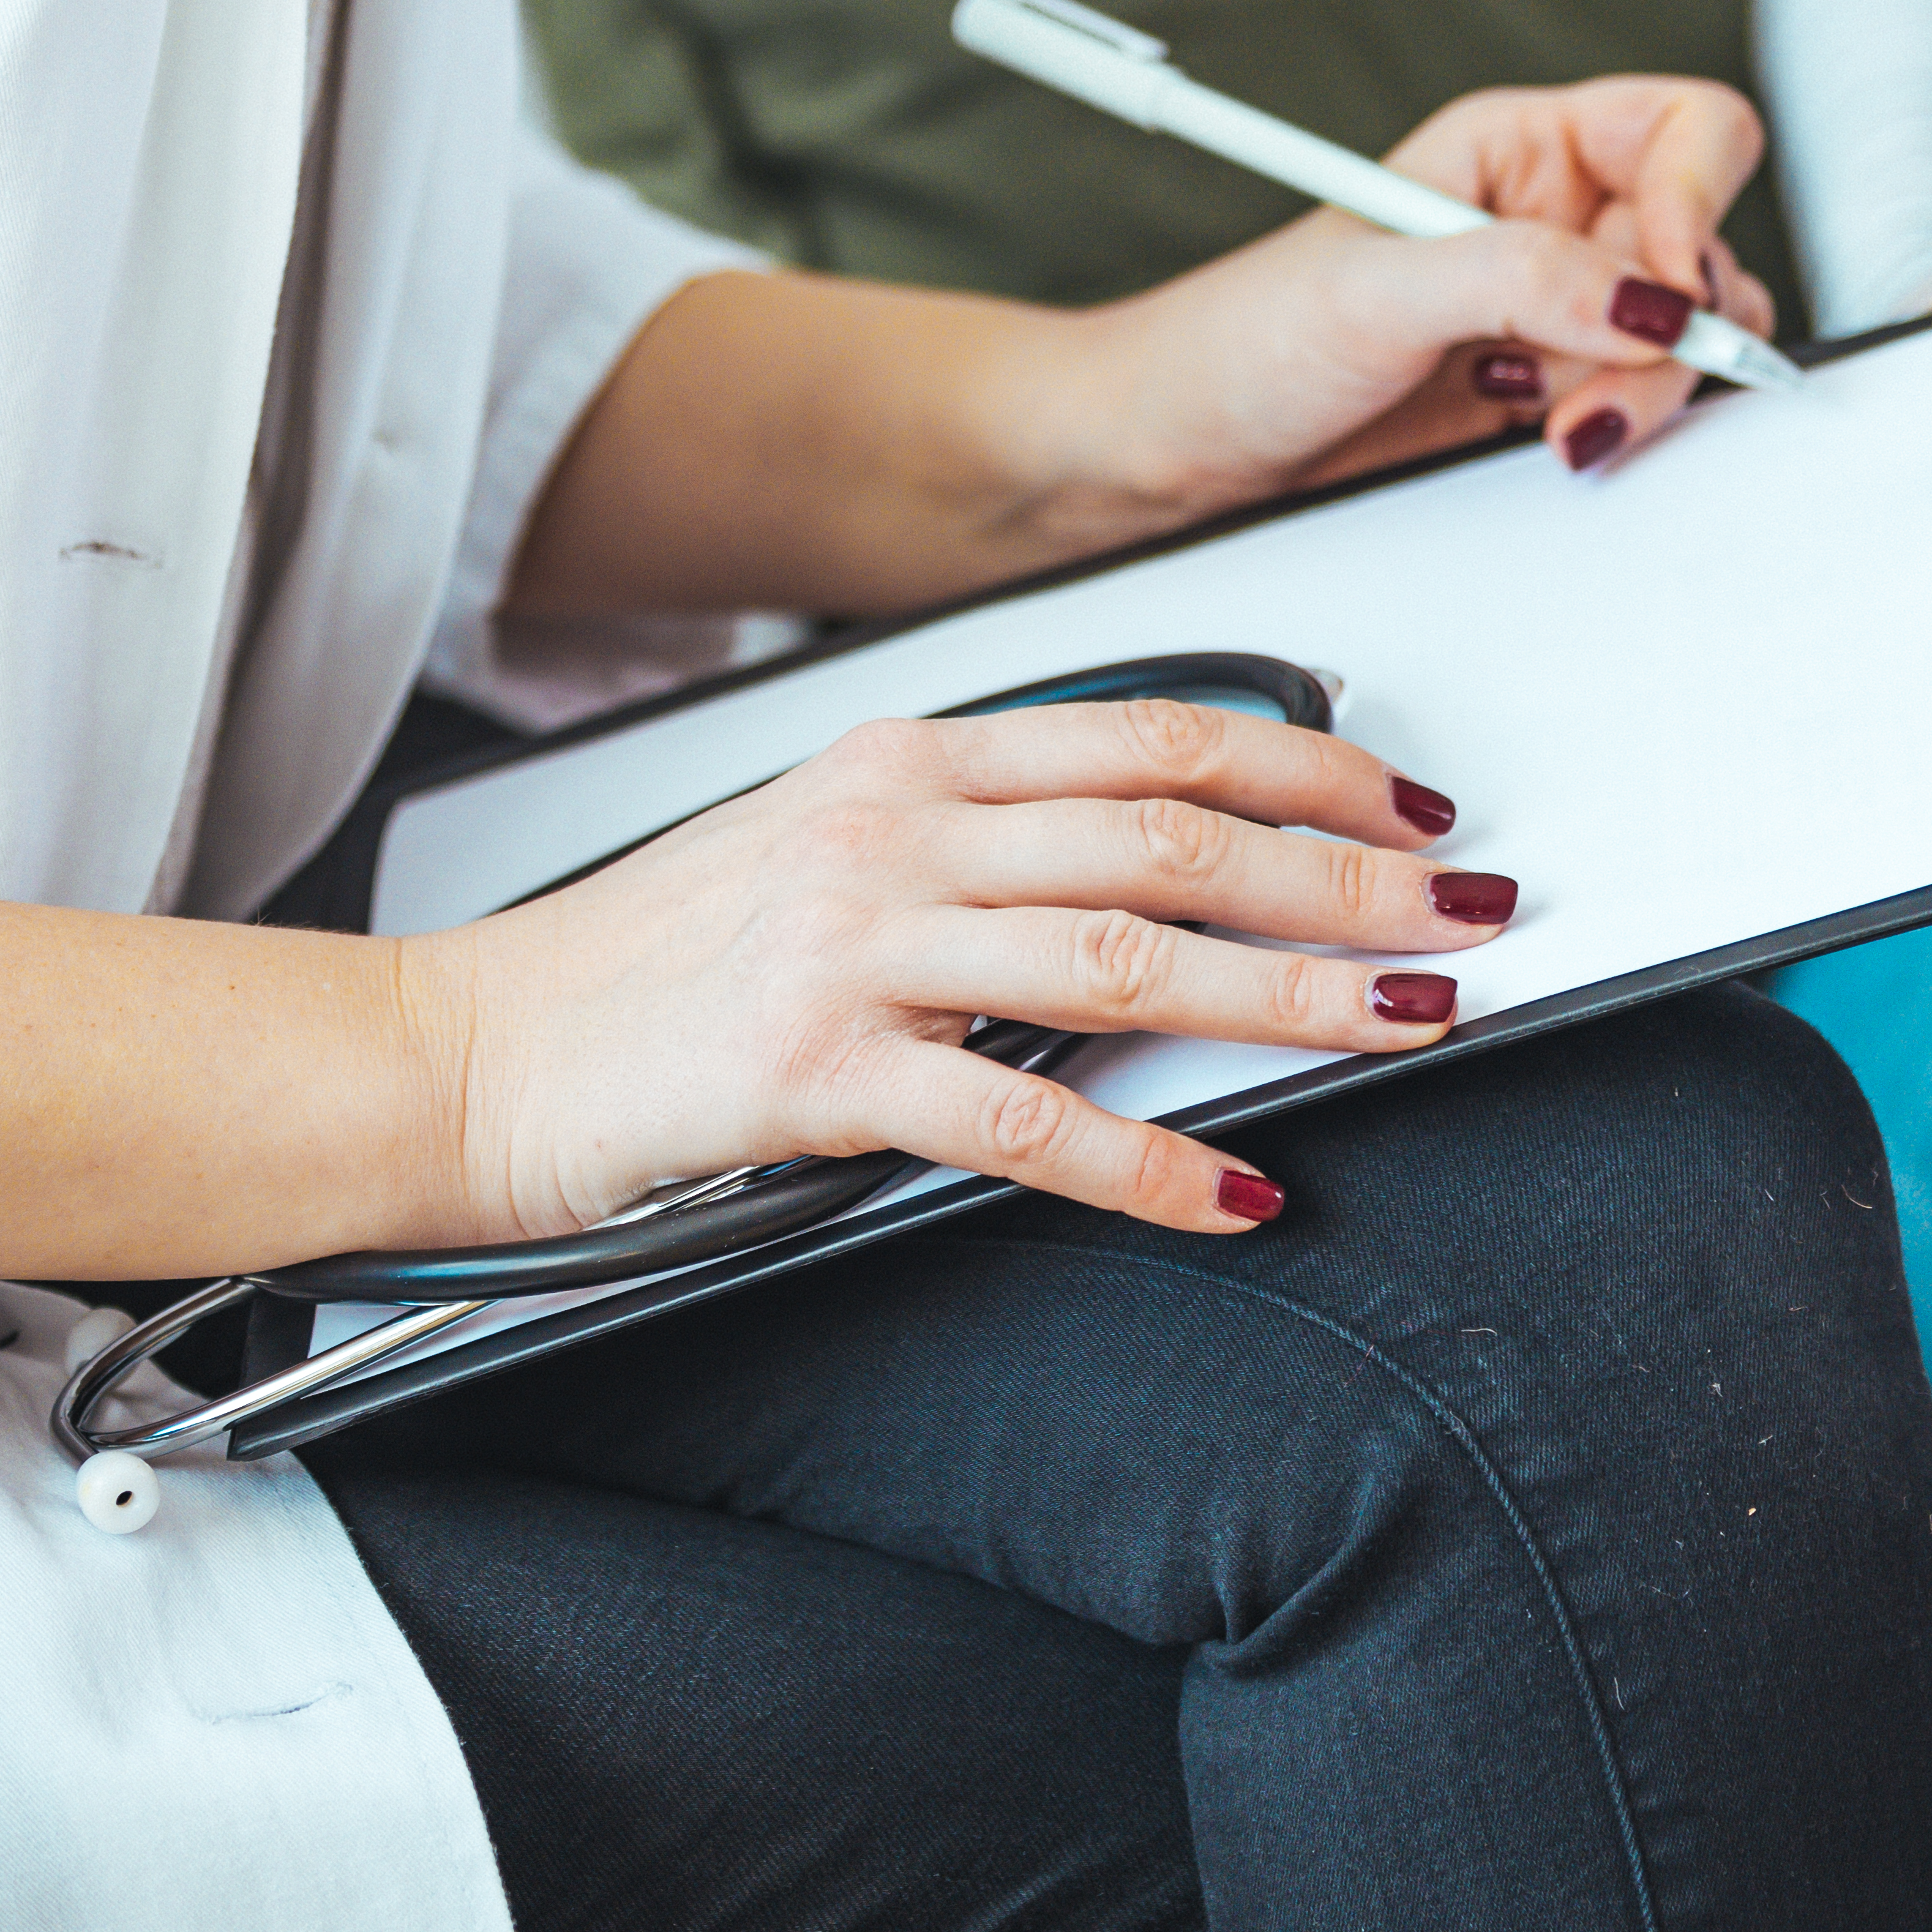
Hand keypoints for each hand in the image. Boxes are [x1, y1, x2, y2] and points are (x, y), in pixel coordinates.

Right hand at [405, 696, 1525, 1238]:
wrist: (465, 1051)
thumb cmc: (648, 962)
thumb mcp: (817, 843)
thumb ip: (974, 834)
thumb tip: (1146, 848)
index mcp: (904, 758)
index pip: (1154, 736)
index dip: (1308, 767)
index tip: (1414, 810)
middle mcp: (890, 829)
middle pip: (1173, 834)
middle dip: (1345, 880)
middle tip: (1465, 912)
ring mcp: (852, 947)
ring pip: (1127, 958)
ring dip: (1290, 1000)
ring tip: (1407, 1022)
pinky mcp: (815, 1074)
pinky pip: (1021, 1120)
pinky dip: (1146, 1167)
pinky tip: (1237, 1195)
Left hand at [1074, 74, 1785, 507]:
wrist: (1181, 449)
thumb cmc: (1241, 340)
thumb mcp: (1375, 289)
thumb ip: (1519, 280)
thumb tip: (1648, 303)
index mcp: (1518, 146)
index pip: (1680, 128)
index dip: (1697, 197)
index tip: (1661, 283)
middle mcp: (1553, 219)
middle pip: (1701, 248)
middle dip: (1664, 325)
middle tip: (1586, 379)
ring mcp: (1559, 311)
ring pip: (1687, 338)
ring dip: (1641, 388)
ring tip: (1543, 417)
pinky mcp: (1551, 391)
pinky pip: (1646, 402)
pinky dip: (1619, 426)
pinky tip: (1539, 436)